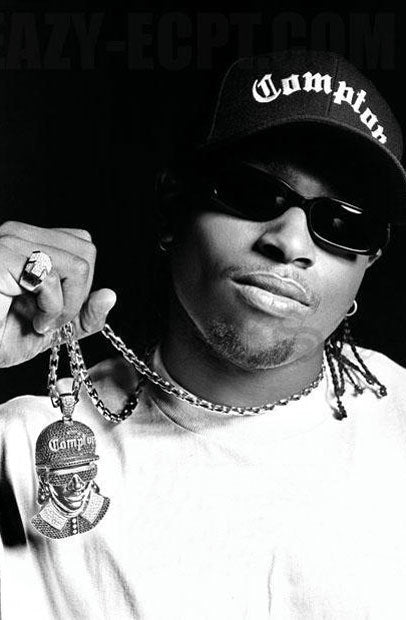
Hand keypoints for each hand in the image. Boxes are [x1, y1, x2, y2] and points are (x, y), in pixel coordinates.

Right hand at [0, 221, 116, 366]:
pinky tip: (34, 321)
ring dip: (67, 305)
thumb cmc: (2, 337)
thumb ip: (85, 314)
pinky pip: (53, 278)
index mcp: (30, 242)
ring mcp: (9, 242)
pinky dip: (52, 308)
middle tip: (54, 317)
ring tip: (43, 322)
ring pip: (78, 264)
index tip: (60, 308)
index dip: (82, 281)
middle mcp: (19, 235)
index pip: (83, 243)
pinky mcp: (2, 257)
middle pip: (87, 250)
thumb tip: (110, 295)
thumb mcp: (55, 326)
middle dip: (79, 292)